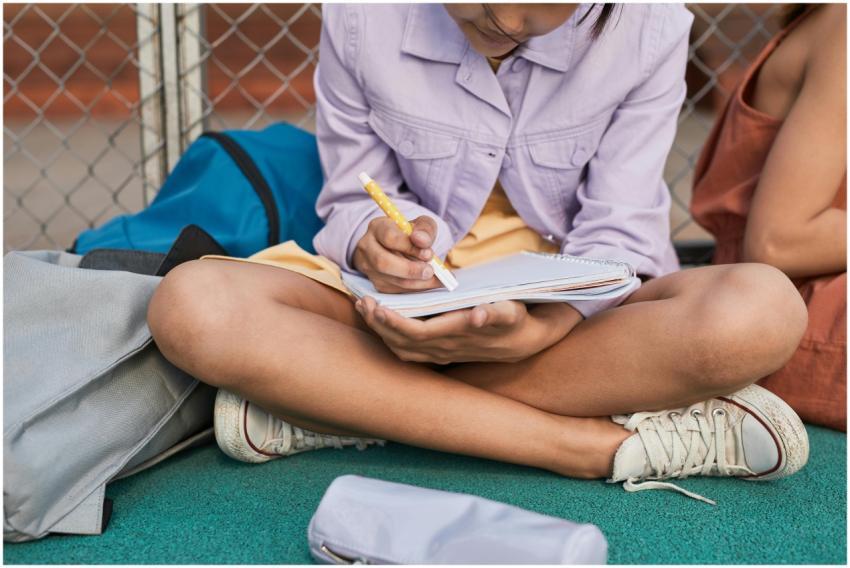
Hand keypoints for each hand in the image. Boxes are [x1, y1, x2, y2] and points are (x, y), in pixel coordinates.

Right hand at [352, 215, 442, 292]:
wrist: (401, 247)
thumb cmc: (411, 234)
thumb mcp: (421, 225)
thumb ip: (425, 230)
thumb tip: (422, 240)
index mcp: (377, 227)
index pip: (390, 238)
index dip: (410, 247)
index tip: (428, 253)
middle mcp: (367, 247)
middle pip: (384, 262)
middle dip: (410, 270)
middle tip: (429, 271)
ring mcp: (369, 267)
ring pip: (391, 280)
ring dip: (416, 281)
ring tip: (433, 277)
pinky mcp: (376, 283)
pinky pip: (396, 290)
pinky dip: (415, 288)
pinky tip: (426, 282)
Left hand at [355, 297, 582, 363]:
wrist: (525, 342)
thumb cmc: (515, 319)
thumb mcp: (512, 312)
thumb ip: (496, 313)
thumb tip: (479, 314)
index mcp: (456, 335)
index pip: (415, 333)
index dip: (392, 322)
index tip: (375, 305)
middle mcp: (445, 349)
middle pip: (401, 342)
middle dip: (378, 324)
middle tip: (361, 302)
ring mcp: (441, 353)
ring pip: (401, 348)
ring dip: (380, 330)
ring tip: (365, 308)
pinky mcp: (440, 352)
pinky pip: (408, 349)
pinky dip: (390, 336)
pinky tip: (380, 320)